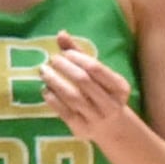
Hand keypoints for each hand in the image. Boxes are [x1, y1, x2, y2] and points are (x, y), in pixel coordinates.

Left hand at [38, 37, 145, 159]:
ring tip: (44, 72)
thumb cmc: (102, 93)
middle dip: (65, 68)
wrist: (112, 128)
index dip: (77, 58)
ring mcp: (97, 118)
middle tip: (51, 60)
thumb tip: (60, 33)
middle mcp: (111, 104)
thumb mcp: (98, 75)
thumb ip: (79, 53)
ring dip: (55, 82)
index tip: (63, 53)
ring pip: (73, 97)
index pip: (96, 68)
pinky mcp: (82, 130)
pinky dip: (52, 99)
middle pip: (84, 81)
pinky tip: (45, 90)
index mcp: (119, 87)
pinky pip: (64, 113)